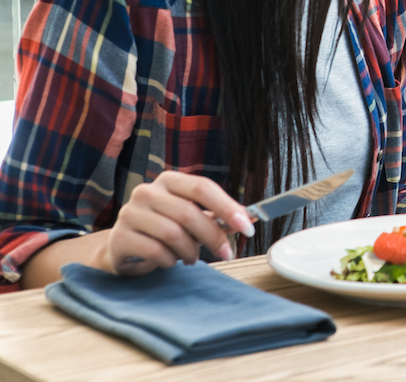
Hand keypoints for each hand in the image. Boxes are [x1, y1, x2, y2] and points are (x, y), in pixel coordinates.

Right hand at [98, 171, 254, 276]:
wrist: (124, 248)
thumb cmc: (164, 230)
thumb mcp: (191, 219)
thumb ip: (217, 217)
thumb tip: (250, 219)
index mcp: (169, 180)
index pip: (203, 188)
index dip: (228, 207)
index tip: (247, 227)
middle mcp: (147, 191)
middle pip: (189, 213)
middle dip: (213, 237)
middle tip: (226, 253)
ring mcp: (129, 213)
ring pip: (173, 233)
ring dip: (191, 251)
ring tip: (193, 257)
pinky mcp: (119, 238)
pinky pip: (155, 251)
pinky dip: (170, 260)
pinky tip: (171, 261)